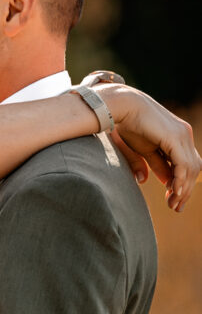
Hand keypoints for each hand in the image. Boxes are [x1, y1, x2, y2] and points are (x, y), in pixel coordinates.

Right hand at [100, 85, 200, 210]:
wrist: (121, 106)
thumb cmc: (126, 124)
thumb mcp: (141, 150)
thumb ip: (150, 164)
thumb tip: (148, 181)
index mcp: (177, 137)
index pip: (186, 165)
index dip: (181, 184)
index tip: (172, 201)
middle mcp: (184, 135)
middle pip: (193, 168)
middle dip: (184, 190)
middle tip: (175, 207)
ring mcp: (182, 135)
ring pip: (191, 168)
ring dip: (183, 188)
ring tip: (173, 203)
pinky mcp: (176, 138)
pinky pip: (183, 164)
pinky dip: (181, 179)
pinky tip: (175, 191)